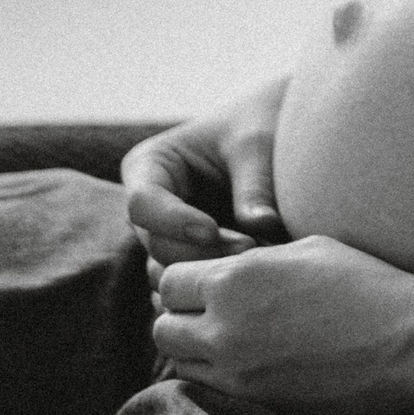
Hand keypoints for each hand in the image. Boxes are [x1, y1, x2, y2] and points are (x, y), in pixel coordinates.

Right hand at [123, 79, 289, 270]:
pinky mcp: (186, 259)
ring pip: (171, 272)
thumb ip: (254, 185)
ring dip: (210, 273)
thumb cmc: (257, 127)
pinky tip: (249, 276)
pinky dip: (213, 287)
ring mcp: (165, 237)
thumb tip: (263, 226)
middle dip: (201, 252)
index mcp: (150, 165)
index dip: (172, 221)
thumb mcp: (256, 145)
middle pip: (157, 244)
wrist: (270, 137)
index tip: (211, 230)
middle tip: (250, 249)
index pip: (142, 203)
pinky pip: (187, 286)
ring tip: (256, 258)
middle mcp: (149, 207)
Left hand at [152, 235, 413, 414]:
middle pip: (162, 327)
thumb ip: (253, 259)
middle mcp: (224, 330)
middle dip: (180, 315)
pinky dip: (217, 377)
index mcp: (235, 281)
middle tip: (212, 309)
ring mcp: (238, 376)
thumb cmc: (363, 282)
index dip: (186, 276)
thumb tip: (226, 265)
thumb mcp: (305, 248)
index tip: (209, 277)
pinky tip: (248, 362)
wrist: (405, 341)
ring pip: (180, 365)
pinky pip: (210, 393)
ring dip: (194, 350)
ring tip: (229, 337)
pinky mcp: (255, 407)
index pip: (170, 280)